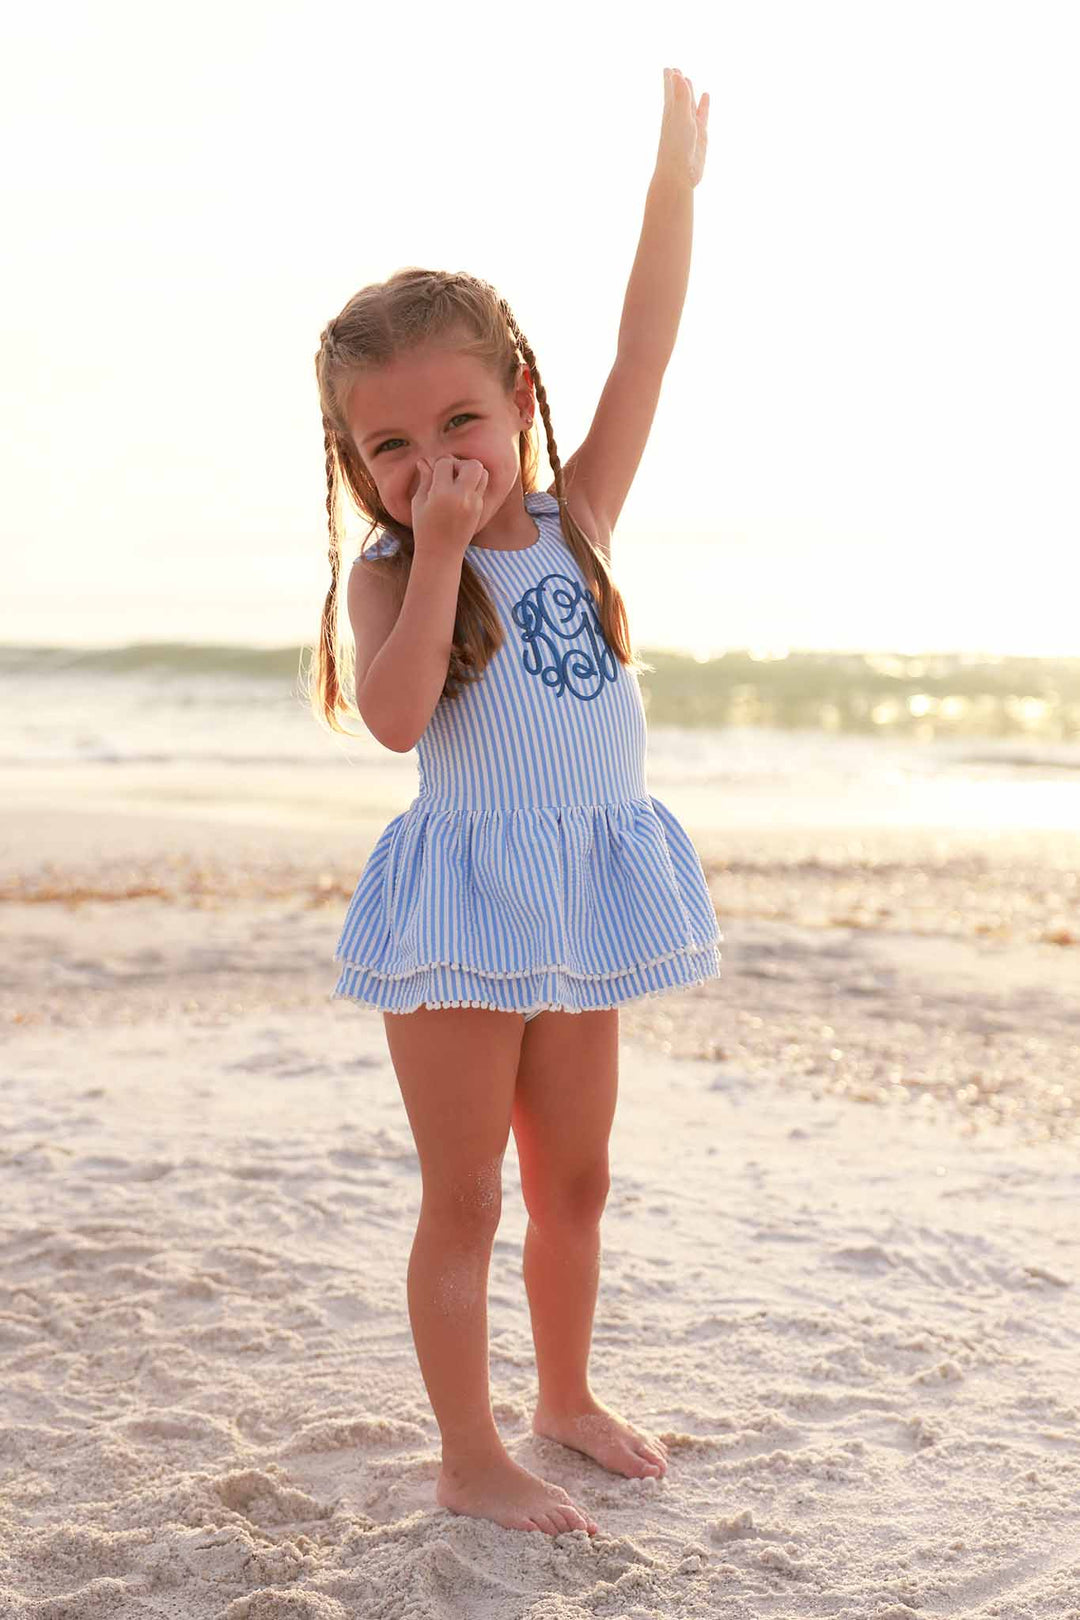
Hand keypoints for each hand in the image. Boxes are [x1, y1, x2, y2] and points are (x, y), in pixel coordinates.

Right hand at [410, 456, 488, 558]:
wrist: (442, 554)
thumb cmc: (424, 528)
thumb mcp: (419, 503)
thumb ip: (425, 480)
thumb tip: (424, 461)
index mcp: (442, 494)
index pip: (446, 463)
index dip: (438, 464)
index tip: (432, 472)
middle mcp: (462, 497)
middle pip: (473, 464)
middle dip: (460, 464)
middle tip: (450, 475)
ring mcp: (474, 504)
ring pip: (483, 473)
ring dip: (471, 472)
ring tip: (457, 482)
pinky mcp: (480, 509)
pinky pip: (481, 487)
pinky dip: (472, 485)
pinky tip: (459, 495)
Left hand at [655, 65, 708, 188]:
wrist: (679, 174)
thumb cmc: (676, 146)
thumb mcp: (679, 117)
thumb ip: (681, 96)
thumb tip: (677, 75)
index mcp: (671, 112)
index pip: (670, 90)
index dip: (670, 79)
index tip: (668, 68)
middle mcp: (679, 117)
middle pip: (678, 95)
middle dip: (677, 83)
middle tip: (675, 71)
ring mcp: (690, 126)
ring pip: (690, 104)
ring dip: (690, 92)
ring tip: (689, 80)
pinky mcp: (700, 134)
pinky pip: (702, 115)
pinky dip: (703, 105)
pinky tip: (705, 97)